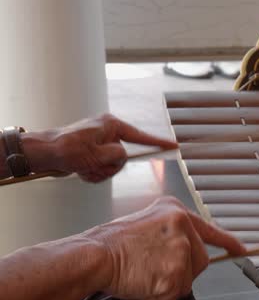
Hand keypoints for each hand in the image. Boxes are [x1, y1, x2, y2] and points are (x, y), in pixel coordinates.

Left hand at [21, 113, 177, 181]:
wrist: (43, 153)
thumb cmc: (65, 149)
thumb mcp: (96, 154)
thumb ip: (118, 155)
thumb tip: (123, 156)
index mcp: (111, 126)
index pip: (141, 136)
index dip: (158, 142)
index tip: (174, 146)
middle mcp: (108, 133)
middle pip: (124, 158)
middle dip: (110, 167)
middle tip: (94, 166)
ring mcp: (100, 143)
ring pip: (113, 166)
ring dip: (100, 172)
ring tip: (84, 169)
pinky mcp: (94, 153)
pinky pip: (103, 169)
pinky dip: (93, 173)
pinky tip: (81, 171)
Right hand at [84, 197, 246, 299]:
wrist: (94, 255)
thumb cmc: (113, 244)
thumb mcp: (148, 225)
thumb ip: (171, 235)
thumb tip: (185, 255)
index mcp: (176, 212)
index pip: (210, 229)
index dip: (227, 242)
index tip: (241, 250)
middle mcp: (183, 227)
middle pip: (200, 261)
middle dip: (181, 272)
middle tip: (152, 268)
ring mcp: (181, 250)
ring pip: (187, 281)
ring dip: (167, 285)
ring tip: (143, 273)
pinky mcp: (175, 273)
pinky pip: (173, 296)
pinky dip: (158, 297)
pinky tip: (141, 283)